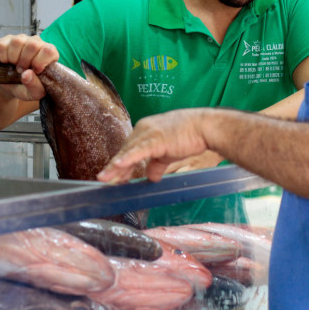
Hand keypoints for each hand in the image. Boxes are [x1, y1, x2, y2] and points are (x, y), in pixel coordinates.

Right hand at [0, 34, 58, 101]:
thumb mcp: (33, 93)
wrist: (9, 85)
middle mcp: (37, 43)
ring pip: (17, 42)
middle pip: (33, 44)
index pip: (48, 50)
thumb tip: (27, 74)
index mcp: (49, 54)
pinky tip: (6, 62)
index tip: (35, 71)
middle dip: (25, 62)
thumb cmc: (26, 87)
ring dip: (13, 58)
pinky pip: (2, 45)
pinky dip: (2, 57)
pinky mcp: (6, 40)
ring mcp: (21, 39)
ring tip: (15, 66)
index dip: (39, 62)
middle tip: (22, 70)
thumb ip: (35, 87)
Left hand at [98, 108, 214, 183]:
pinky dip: (127, 159)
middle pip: (125, 151)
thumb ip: (157, 164)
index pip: (129, 150)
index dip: (120, 165)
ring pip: (128, 152)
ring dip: (115, 167)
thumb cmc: (189, 137)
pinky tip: (117, 166)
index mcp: (145, 131)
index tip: (113, 178)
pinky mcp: (156, 139)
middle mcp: (143, 129)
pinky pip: (138, 151)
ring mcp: (148, 133)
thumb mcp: (169, 153)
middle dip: (114, 169)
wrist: (204, 127)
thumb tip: (151, 177)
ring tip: (104, 178)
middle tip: (104, 182)